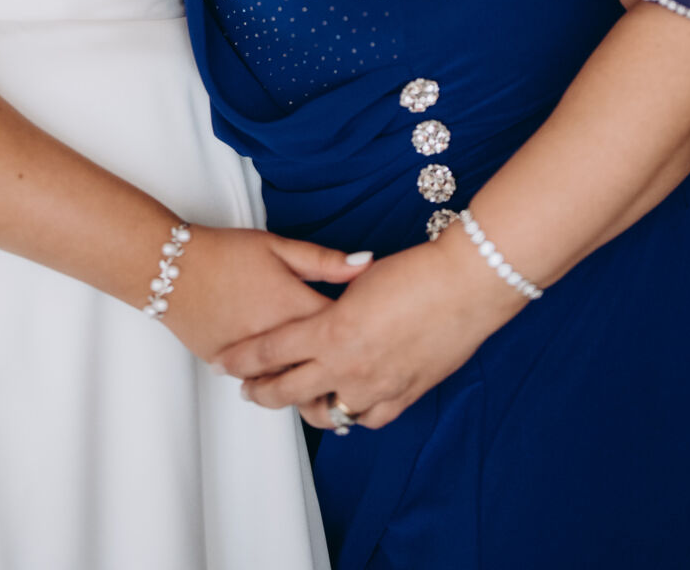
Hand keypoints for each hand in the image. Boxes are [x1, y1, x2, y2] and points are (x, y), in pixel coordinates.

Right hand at [163, 227, 372, 364]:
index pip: (343, 331)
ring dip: (309, 383)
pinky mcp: (227, 369)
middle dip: (341, 367)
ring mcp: (250, 362)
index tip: (373, 327)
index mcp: (293, 309)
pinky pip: (260, 385)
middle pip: (320, 368)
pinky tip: (291, 379)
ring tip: (331, 380)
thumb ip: (325, 261)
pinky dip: (276, 383)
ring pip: (290, 386)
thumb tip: (366, 263)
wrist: (170, 267)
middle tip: (360, 363)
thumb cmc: (226, 252)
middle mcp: (275, 342)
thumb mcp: (278, 247)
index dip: (363, 330)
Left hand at [214, 233, 524, 428]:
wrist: (465, 286)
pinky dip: (351, 412)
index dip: (243, 359)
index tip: (224, 362)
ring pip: (326, 411)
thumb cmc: (415, 272)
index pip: (271, 352)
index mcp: (330, 330)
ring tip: (296, 397)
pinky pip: (367, 417)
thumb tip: (315, 311)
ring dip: (306, 405)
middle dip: (261, 392)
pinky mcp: (404, 395)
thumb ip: (330, 299)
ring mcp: (377, 386)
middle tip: (246, 389)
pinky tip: (345, 404)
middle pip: (288, 389)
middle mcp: (348, 365)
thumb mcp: (359, 279)